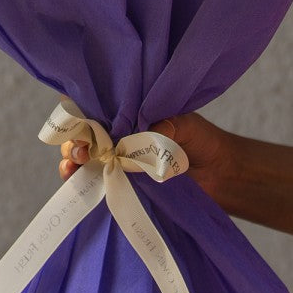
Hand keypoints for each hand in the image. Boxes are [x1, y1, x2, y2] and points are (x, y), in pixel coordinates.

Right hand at [58, 109, 234, 203]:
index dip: (82, 113)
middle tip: (82, 151)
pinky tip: (77, 182)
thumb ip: (164, 126)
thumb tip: (142, 134)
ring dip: (73, 161)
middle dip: (75, 141)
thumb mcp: (184, 125)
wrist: (220, 175)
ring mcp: (117, 161)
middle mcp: (118, 136)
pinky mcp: (122, 184)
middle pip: (83, 135)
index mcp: (129, 114)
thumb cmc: (202, 141)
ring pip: (83, 159)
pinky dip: (83, 183)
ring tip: (74, 166)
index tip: (81, 123)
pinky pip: (96, 182)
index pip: (96, 108)